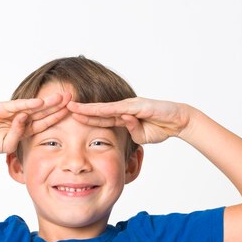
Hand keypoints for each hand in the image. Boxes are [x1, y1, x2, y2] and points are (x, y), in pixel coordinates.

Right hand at [0, 92, 71, 153]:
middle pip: (43, 112)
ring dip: (47, 102)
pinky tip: (39, 102)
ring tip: (61, 97)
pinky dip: (28, 104)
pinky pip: (17, 106)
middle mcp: (21, 118)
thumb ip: (17, 136)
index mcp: (25, 129)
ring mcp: (12, 112)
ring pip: (33, 106)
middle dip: (57, 106)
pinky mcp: (1, 107)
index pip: (45, 122)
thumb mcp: (7, 145)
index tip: (72, 114)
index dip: (58, 117)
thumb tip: (24, 120)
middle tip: (72, 99)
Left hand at [67, 97, 191, 144]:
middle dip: (80, 110)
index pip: (99, 118)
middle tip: (62, 108)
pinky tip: (94, 110)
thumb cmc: (161, 128)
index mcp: (122, 116)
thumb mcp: (140, 136)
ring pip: (105, 108)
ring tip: (72, 107)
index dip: (84, 118)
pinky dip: (108, 110)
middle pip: (97, 110)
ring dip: (88, 108)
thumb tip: (122, 129)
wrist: (180, 121)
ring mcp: (131, 105)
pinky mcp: (139, 106)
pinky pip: (121, 109)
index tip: (69, 120)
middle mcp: (124, 108)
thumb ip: (130, 132)